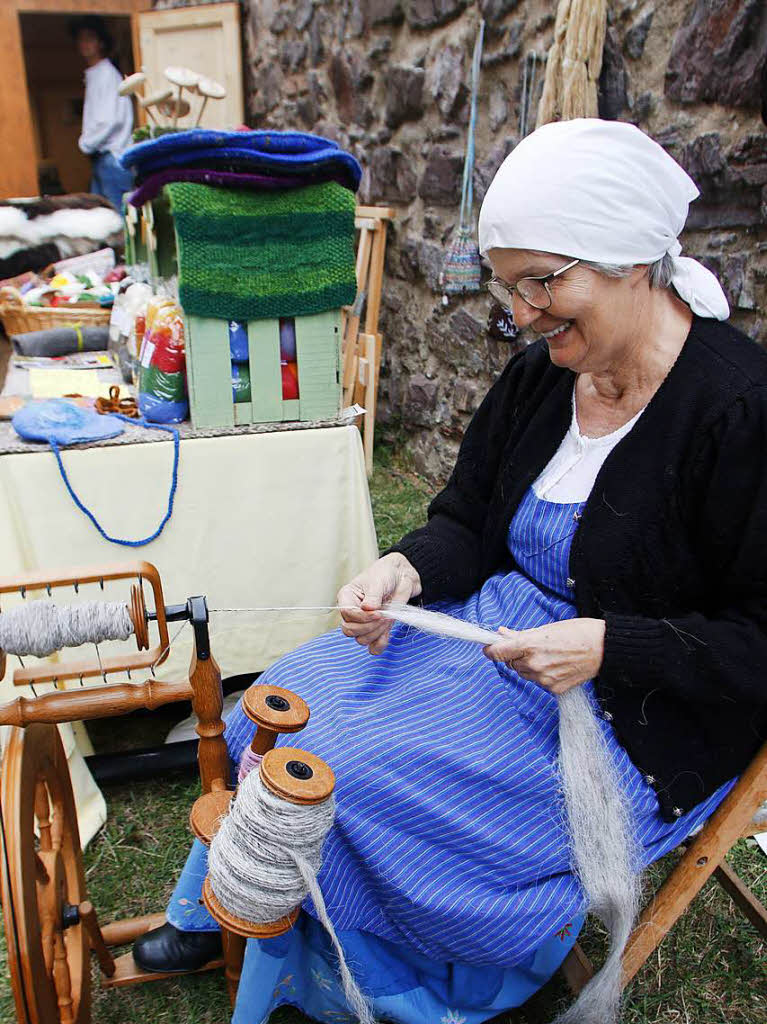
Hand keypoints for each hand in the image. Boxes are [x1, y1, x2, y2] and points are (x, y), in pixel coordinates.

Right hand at [337, 553, 421, 654]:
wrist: (401, 578)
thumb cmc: (385, 574)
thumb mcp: (377, 582)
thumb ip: (372, 597)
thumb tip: (367, 609)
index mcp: (347, 598)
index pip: (347, 614)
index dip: (362, 617)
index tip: (378, 612)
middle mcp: (352, 612)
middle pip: (350, 630)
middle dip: (368, 626)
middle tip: (383, 616)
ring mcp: (364, 623)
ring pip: (361, 639)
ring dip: (376, 633)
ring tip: (387, 618)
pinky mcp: (376, 630)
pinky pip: (373, 647)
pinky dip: (380, 644)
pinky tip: (386, 634)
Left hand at [483, 618, 605, 694]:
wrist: (603, 649)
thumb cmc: (577, 633)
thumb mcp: (546, 629)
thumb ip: (521, 635)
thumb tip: (502, 634)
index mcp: (529, 645)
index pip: (497, 653)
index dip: (490, 650)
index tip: (489, 648)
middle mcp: (533, 664)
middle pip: (511, 664)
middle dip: (516, 657)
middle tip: (532, 648)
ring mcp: (543, 678)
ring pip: (525, 674)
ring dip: (529, 666)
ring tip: (549, 656)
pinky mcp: (554, 689)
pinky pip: (540, 682)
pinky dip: (543, 675)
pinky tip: (557, 666)